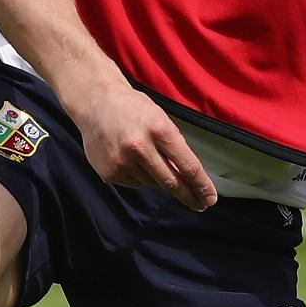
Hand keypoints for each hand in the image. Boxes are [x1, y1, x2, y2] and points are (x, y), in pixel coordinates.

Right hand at [67, 82, 217, 210]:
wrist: (95, 102)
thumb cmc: (134, 109)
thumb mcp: (161, 119)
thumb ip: (174, 147)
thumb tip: (190, 179)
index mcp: (159, 130)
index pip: (188, 166)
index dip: (201, 186)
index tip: (210, 198)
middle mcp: (140, 147)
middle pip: (172, 182)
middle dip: (188, 195)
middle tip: (200, 204)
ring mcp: (122, 161)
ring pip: (153, 184)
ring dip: (160, 180)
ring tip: (152, 161)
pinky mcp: (109, 172)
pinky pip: (136, 184)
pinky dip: (142, 178)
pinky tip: (135, 162)